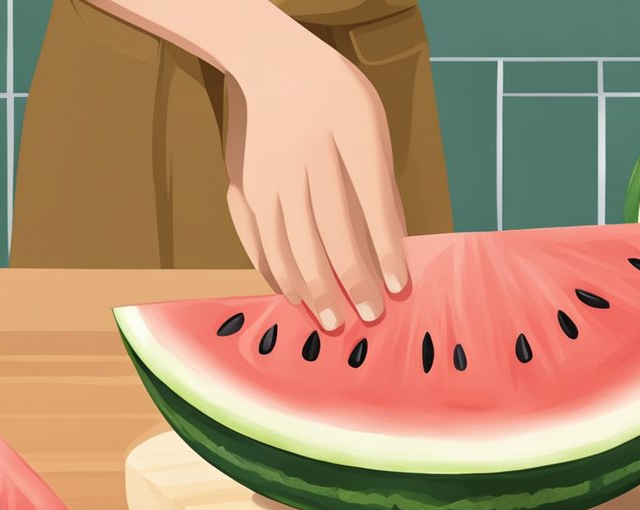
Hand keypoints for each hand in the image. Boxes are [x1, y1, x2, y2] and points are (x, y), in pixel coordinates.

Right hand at [82, 0, 408, 330]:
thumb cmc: (333, 97)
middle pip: (330, 237)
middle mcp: (305, 161)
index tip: (397, 287)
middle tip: (368, 317)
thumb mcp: (371, 126)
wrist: (266, 61)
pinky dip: (274, 271)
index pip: (372, 210)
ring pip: (289, 247)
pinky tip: (292, 293)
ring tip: (330, 318)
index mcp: (348, 141)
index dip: (385, 254)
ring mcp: (268, 177)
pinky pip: (256, 240)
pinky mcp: (242, 186)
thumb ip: (380, 183)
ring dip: (312, 289)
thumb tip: (392, 244)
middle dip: (352, 283)